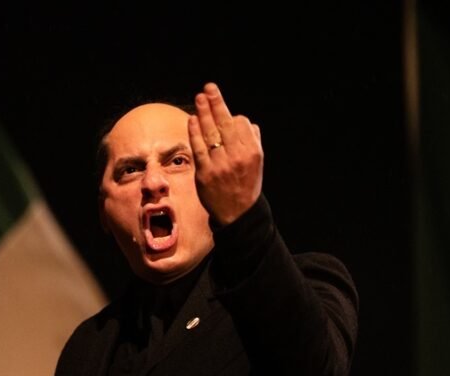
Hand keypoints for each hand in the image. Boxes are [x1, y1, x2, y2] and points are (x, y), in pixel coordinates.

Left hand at [188, 82, 262, 225]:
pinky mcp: (205, 173)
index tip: (225, 111)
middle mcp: (237, 157)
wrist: (237, 214)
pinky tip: (192, 119)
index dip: (232, 117)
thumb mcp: (257, 163)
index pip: (241, 124)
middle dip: (217, 104)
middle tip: (208, 88)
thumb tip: (244, 120)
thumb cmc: (246, 184)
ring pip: (210, 133)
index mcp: (252, 152)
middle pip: (225, 124)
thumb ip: (252, 141)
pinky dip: (194, 132)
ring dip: (204, 113)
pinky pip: (198, 148)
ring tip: (199, 97)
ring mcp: (220, 165)